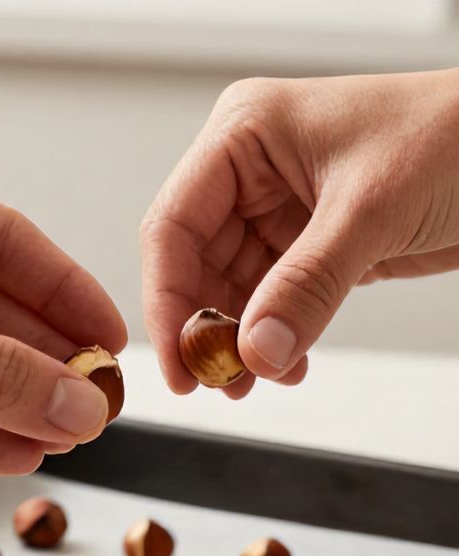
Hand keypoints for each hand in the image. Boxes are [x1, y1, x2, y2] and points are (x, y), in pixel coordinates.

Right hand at [141, 70, 458, 397]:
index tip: (178, 362)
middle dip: (206, 329)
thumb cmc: (455, 132)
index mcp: (245, 135)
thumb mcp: (369, 209)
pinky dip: (273, 337)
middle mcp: (252, 173)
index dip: (167, 302)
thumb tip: (257, 350)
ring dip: (240, 342)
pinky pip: (270, 300)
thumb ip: (307, 285)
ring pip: (231, 291)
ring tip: (253, 380)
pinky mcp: (307, 243)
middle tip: (217, 381)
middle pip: (195, 266)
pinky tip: (285, 362)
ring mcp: (278, 210)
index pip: (174, 227)